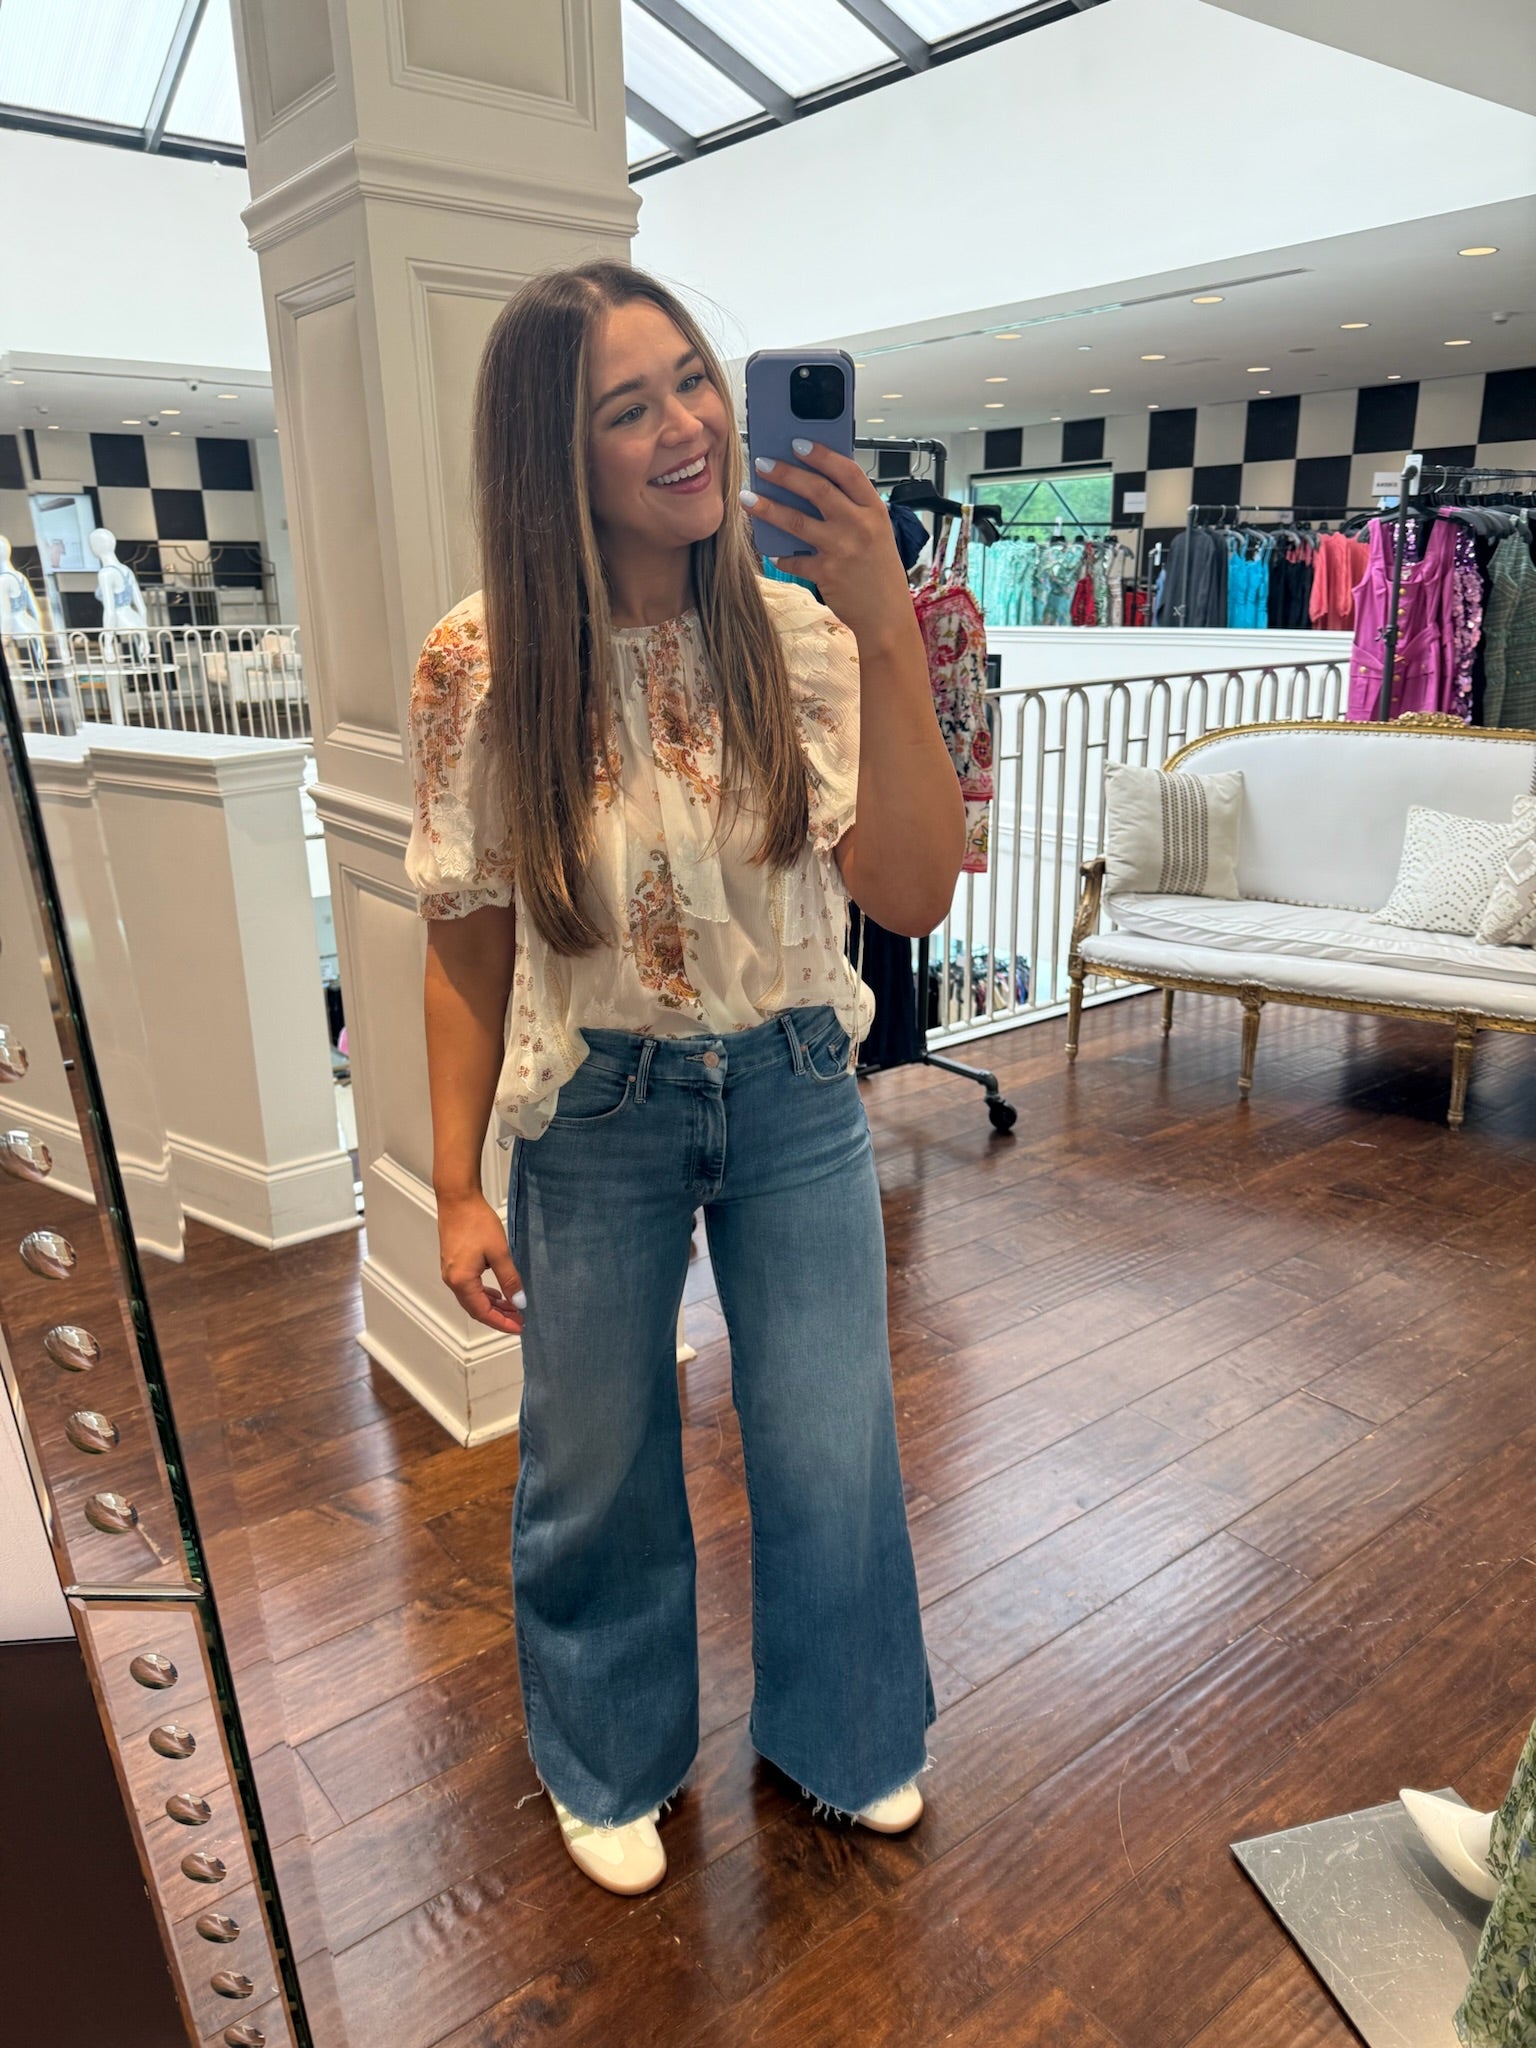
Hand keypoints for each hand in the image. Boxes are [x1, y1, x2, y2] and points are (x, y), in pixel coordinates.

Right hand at [436, 1189, 523, 1334]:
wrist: (458, 1200)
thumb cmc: (477, 1223)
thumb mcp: (499, 1253)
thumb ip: (510, 1280)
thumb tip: (519, 1303)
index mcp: (462, 1281)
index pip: (483, 1312)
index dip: (502, 1322)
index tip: (519, 1327)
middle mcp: (452, 1281)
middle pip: (476, 1309)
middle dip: (499, 1316)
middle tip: (520, 1320)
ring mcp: (451, 1272)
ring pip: (473, 1298)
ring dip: (493, 1305)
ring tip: (514, 1307)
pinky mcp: (453, 1264)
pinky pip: (469, 1287)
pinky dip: (485, 1294)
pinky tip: (498, 1293)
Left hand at [742, 441, 918, 648]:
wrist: (888, 617)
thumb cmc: (879, 572)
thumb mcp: (877, 533)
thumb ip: (852, 510)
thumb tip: (811, 487)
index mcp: (875, 510)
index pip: (847, 471)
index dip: (821, 455)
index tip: (798, 443)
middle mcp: (860, 525)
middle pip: (817, 490)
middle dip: (786, 474)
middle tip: (762, 463)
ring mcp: (843, 549)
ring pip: (797, 521)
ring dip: (768, 508)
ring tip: (747, 498)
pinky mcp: (827, 573)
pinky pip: (794, 559)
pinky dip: (780, 555)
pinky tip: (770, 550)